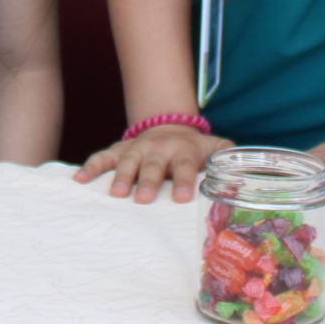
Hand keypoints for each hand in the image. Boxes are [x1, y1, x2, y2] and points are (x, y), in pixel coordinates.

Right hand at [74, 124, 226, 203]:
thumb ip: (228, 160)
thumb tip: (245, 178)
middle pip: (152, 165)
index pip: (185, 166)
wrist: (169, 125)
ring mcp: (136, 148)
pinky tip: (79, 179)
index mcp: (183, 151)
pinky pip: (103, 157)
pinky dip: (90, 166)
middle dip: (147, 181)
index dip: (183, 181)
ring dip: (121, 176)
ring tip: (115, 194)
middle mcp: (158, 149)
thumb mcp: (214, 149)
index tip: (182, 198)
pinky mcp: (119, 149)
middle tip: (142, 199)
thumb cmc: (193, 148)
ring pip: (127, 161)